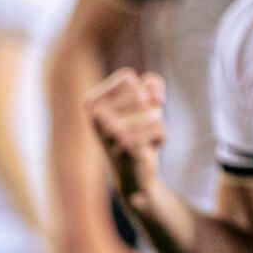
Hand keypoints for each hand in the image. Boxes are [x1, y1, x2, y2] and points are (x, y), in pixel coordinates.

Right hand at [86, 68, 166, 199]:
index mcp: (92, 102)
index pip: (128, 78)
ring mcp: (109, 131)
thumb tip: (154, 95)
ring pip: (153, 111)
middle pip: (142, 94)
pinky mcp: (126, 146)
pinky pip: (159, 128)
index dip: (140, 92)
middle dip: (150, 110)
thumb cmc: (137, 131)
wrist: (133, 174)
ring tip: (141, 139)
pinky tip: (145, 149)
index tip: (131, 112)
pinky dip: (160, 137)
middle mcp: (95, 115)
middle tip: (137, 129)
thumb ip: (151, 83)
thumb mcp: (144, 100)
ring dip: (155, 124)